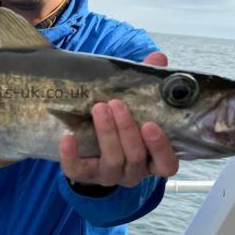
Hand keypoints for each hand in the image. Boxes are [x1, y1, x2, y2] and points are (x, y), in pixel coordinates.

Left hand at [59, 52, 177, 187]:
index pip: (167, 164)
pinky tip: (67, 137)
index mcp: (152, 159)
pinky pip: (78, 171)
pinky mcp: (86, 176)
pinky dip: (71, 155)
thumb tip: (158, 58)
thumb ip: (147, 85)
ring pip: (111, 162)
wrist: (92, 149)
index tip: (150, 124)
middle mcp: (134, 172)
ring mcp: (110, 175)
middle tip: (115, 104)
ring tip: (98, 108)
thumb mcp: (136, 106)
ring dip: (106, 134)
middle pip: (135, 158)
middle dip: (126, 130)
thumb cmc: (122, 124)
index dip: (160, 147)